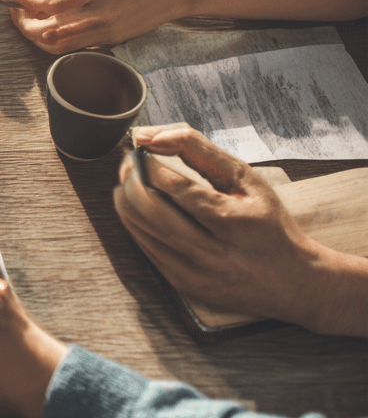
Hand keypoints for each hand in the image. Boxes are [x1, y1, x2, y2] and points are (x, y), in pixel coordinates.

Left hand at [9, 0, 191, 53]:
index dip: (28, 0)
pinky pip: (73, 47)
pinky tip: (47, 30)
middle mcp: (101, 13)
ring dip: (36, 34)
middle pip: (50, 29)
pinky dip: (54, 41)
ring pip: (58, 43)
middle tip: (16, 12)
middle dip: (25, 23)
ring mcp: (106, 30)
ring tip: (27, 20)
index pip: (52, 2)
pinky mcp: (110, 40)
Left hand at [115, 125, 367, 336]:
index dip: (151, 167)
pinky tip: (137, 206)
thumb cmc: (268, 223)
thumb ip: (201, 152)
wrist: (291, 281)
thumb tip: (156, 134)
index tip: (140, 149)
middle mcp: (213, 251)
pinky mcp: (182, 283)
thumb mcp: (247, 182)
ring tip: (129, 180)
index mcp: (236, 221)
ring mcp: (194, 271)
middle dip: (131, 181)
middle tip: (128, 163)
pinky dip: (134, 222)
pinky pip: (145, 247)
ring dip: (125, 200)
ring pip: (141, 231)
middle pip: (152, 212)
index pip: (180, 190)